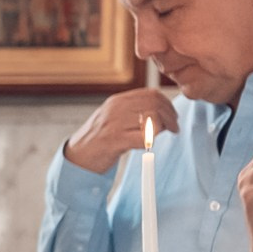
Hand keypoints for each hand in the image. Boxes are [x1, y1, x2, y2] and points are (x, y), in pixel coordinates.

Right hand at [63, 87, 177, 172]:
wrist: (78, 157)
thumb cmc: (99, 140)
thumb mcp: (114, 118)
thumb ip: (133, 112)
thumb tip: (161, 112)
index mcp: (117, 101)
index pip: (151, 94)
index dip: (167, 104)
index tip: (173, 116)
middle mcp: (116, 108)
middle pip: (155, 104)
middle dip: (170, 116)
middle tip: (174, 128)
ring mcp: (115, 123)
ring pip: (152, 117)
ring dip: (165, 127)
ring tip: (164, 135)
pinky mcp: (115, 140)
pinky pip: (144, 136)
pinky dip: (151, 140)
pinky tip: (148, 145)